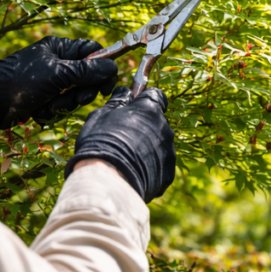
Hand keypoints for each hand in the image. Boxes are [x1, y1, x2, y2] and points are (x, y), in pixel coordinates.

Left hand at [0, 36, 118, 128]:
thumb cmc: (21, 82)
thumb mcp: (58, 74)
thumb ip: (88, 71)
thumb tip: (114, 68)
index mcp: (60, 48)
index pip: (93, 51)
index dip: (104, 67)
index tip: (105, 86)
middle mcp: (58, 62)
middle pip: (88, 76)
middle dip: (83, 91)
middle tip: (79, 99)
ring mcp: (51, 80)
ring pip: (76, 93)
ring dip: (66, 102)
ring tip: (51, 105)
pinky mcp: (45, 97)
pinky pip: (62, 104)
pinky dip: (54, 109)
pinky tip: (40, 109)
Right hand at [65, 86, 175, 202]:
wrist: (106, 180)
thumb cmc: (99, 142)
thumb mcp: (101, 115)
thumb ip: (117, 101)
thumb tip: (125, 91)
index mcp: (149, 110)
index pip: (156, 96)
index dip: (144, 100)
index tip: (133, 107)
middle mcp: (165, 128)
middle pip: (157, 122)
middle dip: (144, 126)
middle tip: (123, 137)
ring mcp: (169, 151)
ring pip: (160, 144)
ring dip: (148, 147)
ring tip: (126, 158)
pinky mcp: (168, 172)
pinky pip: (161, 165)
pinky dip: (150, 167)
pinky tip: (132, 172)